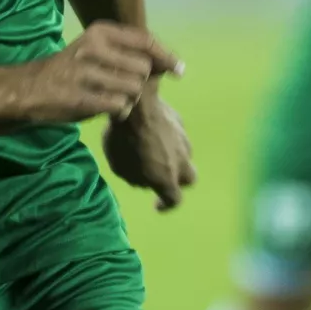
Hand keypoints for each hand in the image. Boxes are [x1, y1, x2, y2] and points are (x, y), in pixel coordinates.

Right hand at [22, 21, 181, 124]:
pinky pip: (120, 107)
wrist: (29, 89)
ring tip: (112, 98)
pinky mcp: (81, 98)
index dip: (166, 56)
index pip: (145, 41)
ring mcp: (85, 73)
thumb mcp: (97, 50)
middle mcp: (92, 48)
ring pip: (134, 89)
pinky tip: (107, 109)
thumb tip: (170, 64)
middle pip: (143, 69)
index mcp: (99, 32)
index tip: (179, 70)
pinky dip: (120, 112)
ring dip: (129, 99)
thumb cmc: (71, 69)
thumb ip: (130, 53)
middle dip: (140, 83)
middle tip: (122, 88)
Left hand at [104, 93, 197, 210]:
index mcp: (166, 177)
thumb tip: (144, 177)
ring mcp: (183, 140)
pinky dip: (169, 138)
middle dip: (179, 181)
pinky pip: (177, 135)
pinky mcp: (179, 121)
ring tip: (156, 151)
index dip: (166, 205)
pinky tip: (154, 131)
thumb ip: (135, 177)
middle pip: (190, 178)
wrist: (137, 104)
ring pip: (185, 155)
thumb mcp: (120, 167)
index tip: (156, 205)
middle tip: (164, 177)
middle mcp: (181, 161)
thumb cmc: (123, 140)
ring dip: (174, 157)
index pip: (175, 200)